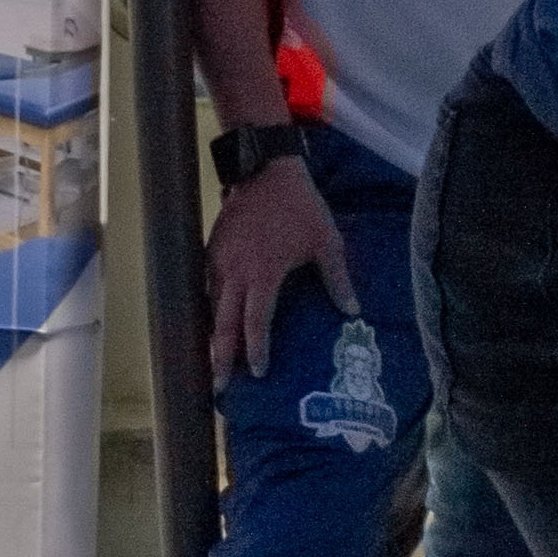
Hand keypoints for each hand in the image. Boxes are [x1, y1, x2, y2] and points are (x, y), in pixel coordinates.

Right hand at [205, 153, 353, 380]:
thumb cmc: (301, 207)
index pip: (255, 323)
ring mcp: (218, 261)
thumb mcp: (326, 242)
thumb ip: (337, 279)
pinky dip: (207, 309)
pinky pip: (204, 287)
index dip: (256, 350)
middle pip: (223, 324)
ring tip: (210, 363)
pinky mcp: (210, 249)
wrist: (266, 170)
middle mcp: (235, 273)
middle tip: (219, 386)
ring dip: (210, 336)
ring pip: (210, 308)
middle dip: (220, 357)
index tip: (259, 372)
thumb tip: (353, 311)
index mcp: (263, 275)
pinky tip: (210, 324)